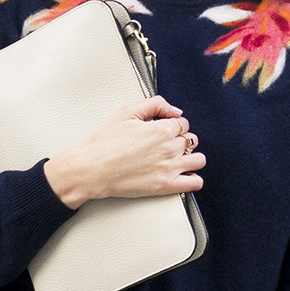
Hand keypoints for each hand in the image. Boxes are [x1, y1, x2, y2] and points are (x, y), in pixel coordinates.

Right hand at [44, 95, 203, 209]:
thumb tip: (175, 110)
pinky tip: (181, 175)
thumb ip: (155, 104)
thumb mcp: (126, 112)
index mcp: (162, 129)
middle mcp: (169, 148)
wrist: (91, 170)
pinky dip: (193, 178)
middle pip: (190, 140)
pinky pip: (195, 182)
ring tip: (176, 159)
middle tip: (165, 145)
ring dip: (190, 157)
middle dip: (180, 140)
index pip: (183, 123)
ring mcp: (170, 168)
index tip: (164, 130)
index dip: (173, 125)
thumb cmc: (104, 144)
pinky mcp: (167, 186)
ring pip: (198, 159)